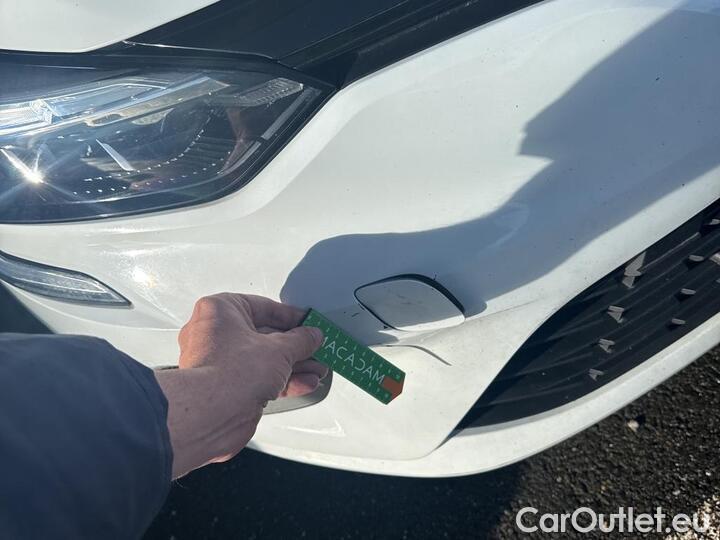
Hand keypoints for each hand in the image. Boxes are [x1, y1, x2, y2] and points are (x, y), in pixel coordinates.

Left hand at [155, 294, 325, 477]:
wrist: (212, 415)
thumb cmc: (230, 372)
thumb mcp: (280, 348)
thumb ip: (301, 340)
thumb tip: (310, 336)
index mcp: (219, 311)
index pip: (263, 307)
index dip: (290, 317)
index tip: (308, 324)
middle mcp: (214, 334)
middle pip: (264, 335)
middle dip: (295, 346)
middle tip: (315, 348)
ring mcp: (219, 362)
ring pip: (263, 359)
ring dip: (293, 365)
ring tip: (316, 369)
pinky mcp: (226, 387)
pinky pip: (258, 378)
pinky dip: (281, 380)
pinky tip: (303, 383)